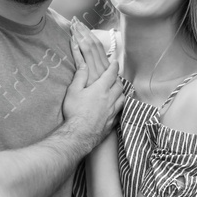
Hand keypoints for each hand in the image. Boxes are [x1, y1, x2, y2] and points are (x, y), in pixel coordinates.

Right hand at [64, 27, 122, 146]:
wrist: (80, 134)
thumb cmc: (75, 112)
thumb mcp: (73, 91)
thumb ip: (80, 76)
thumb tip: (84, 64)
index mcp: (101, 89)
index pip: (111, 74)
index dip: (114, 67)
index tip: (115, 63)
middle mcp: (110, 99)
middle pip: (119, 86)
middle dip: (118, 80)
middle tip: (115, 78)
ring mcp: (113, 111)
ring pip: (123, 98)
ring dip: (121, 93)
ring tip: (118, 92)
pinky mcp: (112, 122)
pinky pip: (120, 112)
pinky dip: (120, 107)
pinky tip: (116, 108)